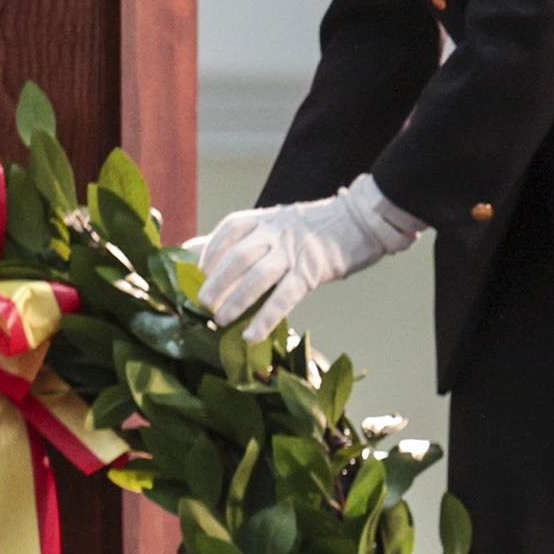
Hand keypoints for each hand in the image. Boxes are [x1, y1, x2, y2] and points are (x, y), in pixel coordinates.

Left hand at [198, 176, 422, 343]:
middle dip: (216, 281)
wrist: (359, 221)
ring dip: (235, 301)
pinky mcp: (310, 272)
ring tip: (219, 321)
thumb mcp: (274, 224)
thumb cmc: (311, 228)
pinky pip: (284, 297)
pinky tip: (251, 335)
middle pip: (238, 256)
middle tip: (200, 303)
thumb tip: (195, 249)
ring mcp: (293, 252)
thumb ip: (239, 238)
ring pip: (257, 277)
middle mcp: (275, 232)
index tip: (194, 274)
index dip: (209, 253)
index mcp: (264, 219)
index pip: (228, 232)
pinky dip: (265, 318)